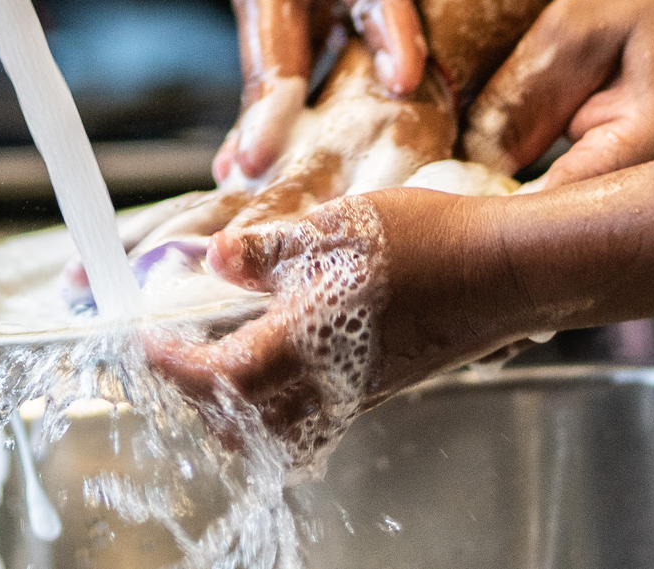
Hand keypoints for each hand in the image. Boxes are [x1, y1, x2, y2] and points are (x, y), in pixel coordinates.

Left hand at [143, 188, 548, 464]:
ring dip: (236, 402)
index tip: (145, 342)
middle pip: (241, 424)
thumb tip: (214, 259)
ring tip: (217, 353)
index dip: (172, 366)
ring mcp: (357, 392)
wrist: (509, 273)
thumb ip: (268, 248)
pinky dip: (276, 398)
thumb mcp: (338, 226)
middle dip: (197, 397)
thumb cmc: (434, 245)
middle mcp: (329, 383)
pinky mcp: (378, 386)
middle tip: (173, 353)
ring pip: (277, 427)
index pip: (217, 379)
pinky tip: (276, 350)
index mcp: (307, 343)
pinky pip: (312, 415)